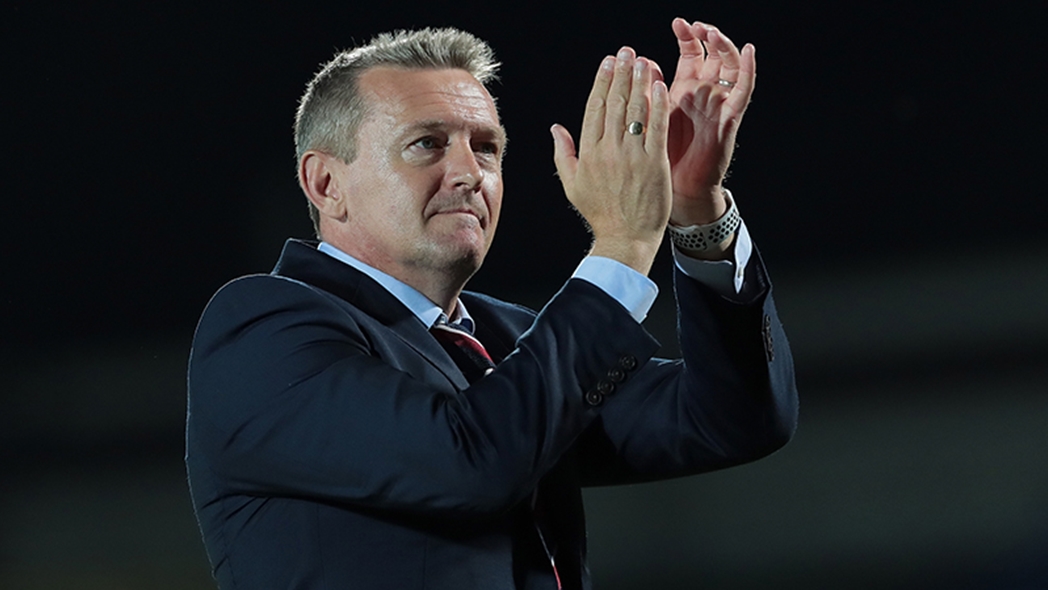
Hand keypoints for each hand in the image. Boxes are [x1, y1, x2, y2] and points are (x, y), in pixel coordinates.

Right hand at [551, 47, 671, 275]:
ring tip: (643, 61)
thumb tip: (555, 127)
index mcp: (588, 153)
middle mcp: (608, 151)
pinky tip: (660, 85)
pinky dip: (659, 104)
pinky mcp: (655, 163)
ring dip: (639, 81)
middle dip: (621, 73)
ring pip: (635, 110)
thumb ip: (563, 153)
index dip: (601, 81)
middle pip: (615, 103)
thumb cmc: (599, 213)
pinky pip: (656, 127)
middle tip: (626, 52)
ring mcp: (632, 156)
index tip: (607, 63)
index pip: (594, 108)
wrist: (626, 238)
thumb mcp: (572, 185)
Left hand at [666, 18, 755, 226]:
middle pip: (713, 55)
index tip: (678, 22)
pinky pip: (743, 90)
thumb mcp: (652, 118)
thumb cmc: (662, 157)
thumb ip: (649, 91)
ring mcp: (719, 104)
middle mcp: (704, 93)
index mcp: (684, 90)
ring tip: (713, 33)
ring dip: (724, 48)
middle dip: (706, 37)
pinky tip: (748, 50)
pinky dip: (748, 69)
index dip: (687, 37)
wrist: (677, 189)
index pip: (690, 54)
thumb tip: (643, 63)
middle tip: (696, 26)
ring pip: (729, 67)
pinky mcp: (730, 118)